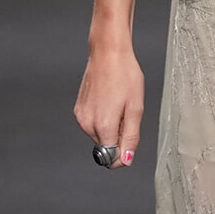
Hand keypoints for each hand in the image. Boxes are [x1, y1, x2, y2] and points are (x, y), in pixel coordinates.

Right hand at [74, 41, 144, 168]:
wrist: (108, 53)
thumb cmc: (125, 75)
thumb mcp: (136, 108)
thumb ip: (131, 137)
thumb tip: (126, 160)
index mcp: (103, 125)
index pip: (111, 158)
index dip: (124, 154)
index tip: (130, 137)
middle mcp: (87, 124)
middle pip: (106, 146)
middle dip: (118, 135)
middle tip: (125, 112)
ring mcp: (81, 117)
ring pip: (100, 136)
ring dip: (111, 126)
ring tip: (117, 104)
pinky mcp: (78, 110)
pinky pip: (93, 124)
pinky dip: (102, 118)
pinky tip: (108, 100)